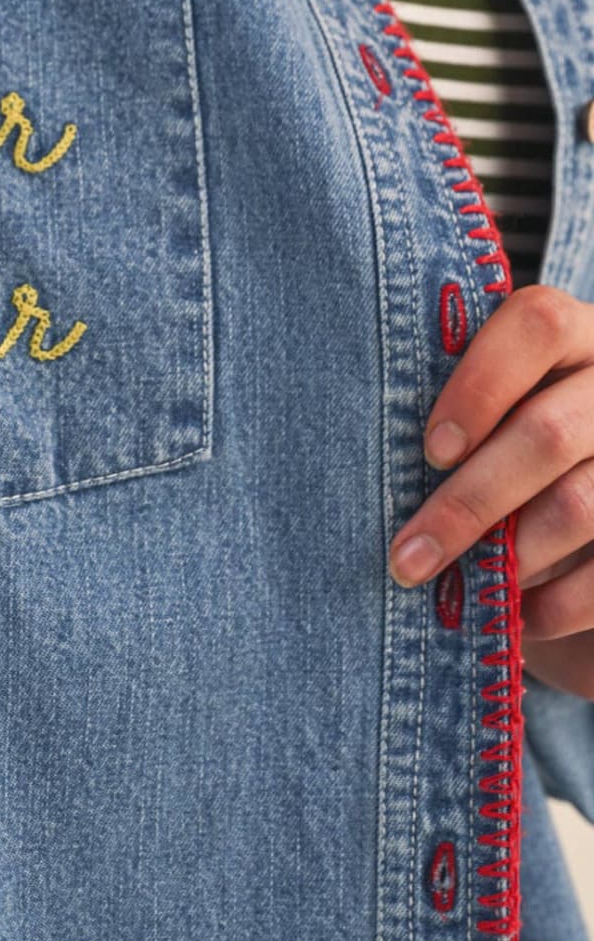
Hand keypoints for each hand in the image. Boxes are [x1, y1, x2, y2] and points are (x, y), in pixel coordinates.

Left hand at [387, 283, 593, 701]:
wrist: (590, 531)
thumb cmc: (508, 450)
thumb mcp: (490, 418)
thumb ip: (457, 421)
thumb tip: (369, 466)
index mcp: (574, 334)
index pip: (537, 323)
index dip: (480, 384)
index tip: (430, 449)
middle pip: (548, 432)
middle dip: (469, 502)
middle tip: (407, 557)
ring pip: (579, 504)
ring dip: (511, 557)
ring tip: (460, 586)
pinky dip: (558, 604)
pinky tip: (520, 616)